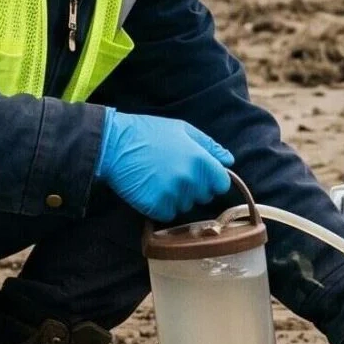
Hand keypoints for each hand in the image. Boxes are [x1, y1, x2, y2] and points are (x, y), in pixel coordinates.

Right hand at [95, 111, 232, 221]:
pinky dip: (161, 206)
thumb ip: (209, 146)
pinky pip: (168, 214)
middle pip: (204, 196)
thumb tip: (229, 160)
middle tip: (173, 172)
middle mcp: (190, 180)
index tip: (199, 175)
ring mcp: (173, 195)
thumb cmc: (148, 133)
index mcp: (200, 160)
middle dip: (194, 188)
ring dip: (176, 197)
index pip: (221, 184)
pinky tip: (150, 189)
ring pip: (185, 206)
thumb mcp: (182, 130)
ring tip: (159, 178)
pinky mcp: (156, 207)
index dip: (212, 180)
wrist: (114, 144)